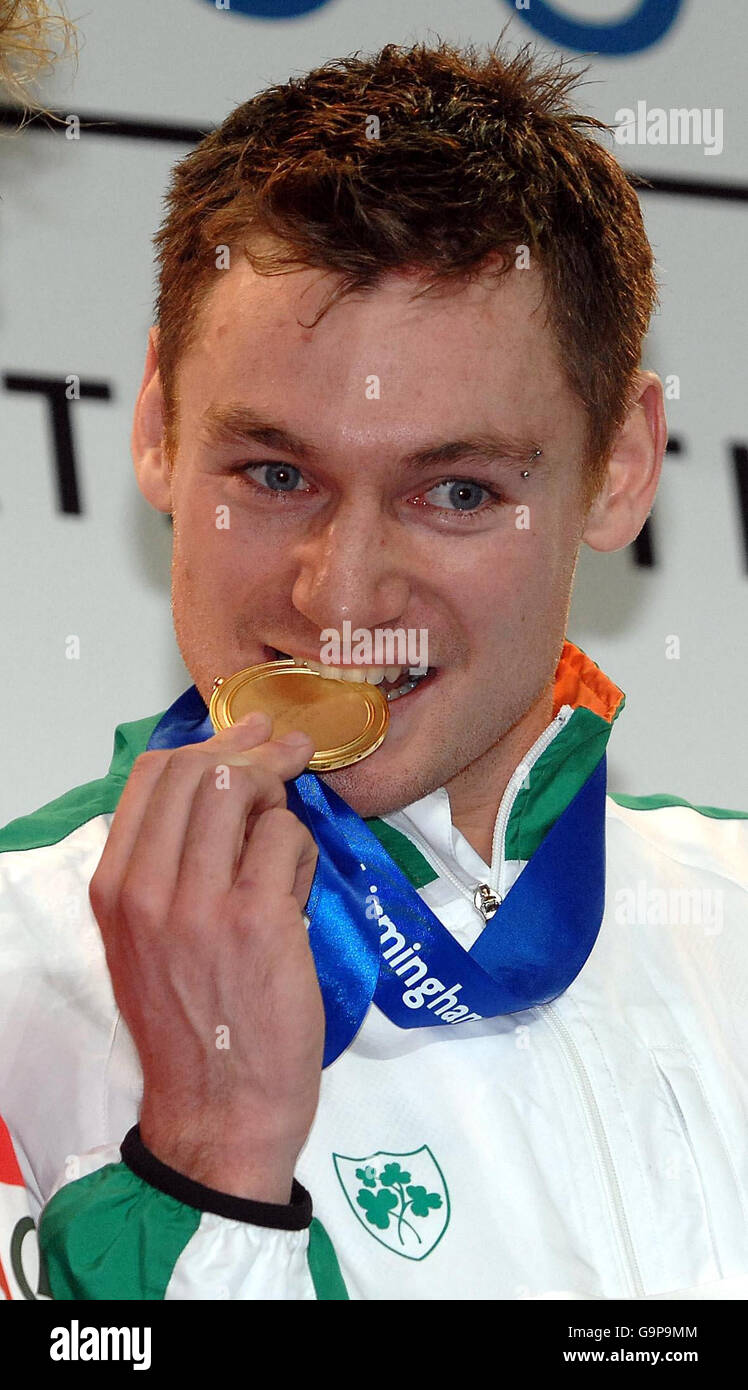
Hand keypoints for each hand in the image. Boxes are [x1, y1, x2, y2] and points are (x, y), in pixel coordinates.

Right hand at [89, 711, 320, 1202]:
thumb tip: (218, 789)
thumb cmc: (191, 1029)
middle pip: (200, 771)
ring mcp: (201, 904)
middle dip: (255, 752)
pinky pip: (287, 838)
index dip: (209, 744)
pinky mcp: (258, 920)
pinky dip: (301, 851)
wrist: (218, 1112)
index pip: (152, 777)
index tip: (248, 738)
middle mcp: (147, 890)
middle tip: (291, 754)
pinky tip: (299, 890)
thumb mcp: (147, 944)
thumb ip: (168, 869)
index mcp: (114, 890)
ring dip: (280, 808)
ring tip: (287, 855)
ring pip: (245, 794)